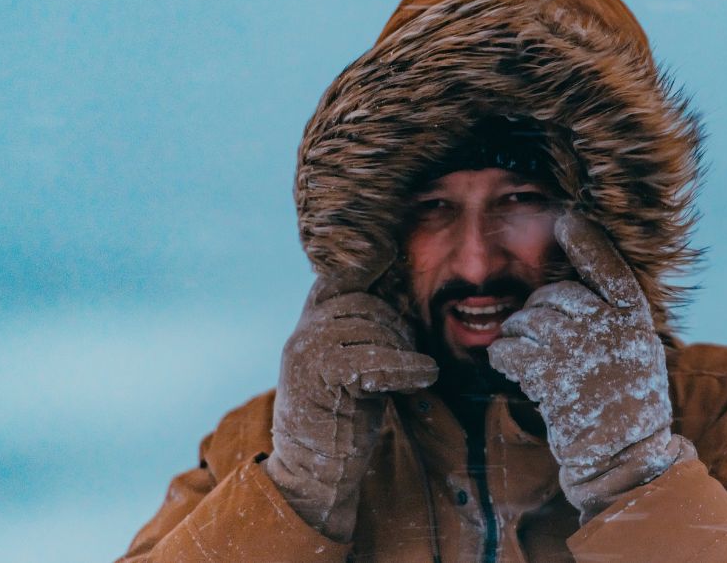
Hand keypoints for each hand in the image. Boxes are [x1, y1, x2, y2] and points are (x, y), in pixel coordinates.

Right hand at [264, 253, 437, 541]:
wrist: (311, 473)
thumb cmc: (340, 422)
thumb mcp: (351, 372)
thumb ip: (364, 339)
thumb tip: (401, 312)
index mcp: (308, 330)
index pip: (333, 282)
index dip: (359, 266)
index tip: (386, 253)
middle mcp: (303, 335)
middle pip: (362, 304)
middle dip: (395, 326)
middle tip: (413, 355)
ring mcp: (307, 353)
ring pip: (369, 328)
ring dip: (403, 349)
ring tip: (416, 375)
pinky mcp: (321, 376)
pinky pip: (372, 359)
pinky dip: (405, 368)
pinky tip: (424, 377)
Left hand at [488, 212, 695, 521]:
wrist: (623, 453)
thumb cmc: (625, 401)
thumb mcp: (635, 350)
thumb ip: (610, 317)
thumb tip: (566, 294)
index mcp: (634, 318)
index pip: (609, 268)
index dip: (586, 243)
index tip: (566, 220)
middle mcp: (609, 327)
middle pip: (556, 295)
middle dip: (539, 311)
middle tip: (541, 338)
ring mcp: (579, 350)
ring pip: (528, 319)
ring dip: (519, 335)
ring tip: (530, 360)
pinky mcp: (551, 376)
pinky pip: (509, 349)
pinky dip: (504, 357)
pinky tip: (515, 369)